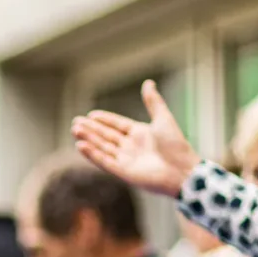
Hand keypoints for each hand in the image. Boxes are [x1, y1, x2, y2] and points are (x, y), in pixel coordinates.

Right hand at [71, 80, 199, 196]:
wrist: (182, 169)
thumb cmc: (176, 145)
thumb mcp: (163, 118)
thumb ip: (153, 102)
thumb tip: (148, 83)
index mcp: (139, 134)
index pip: (116, 126)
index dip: (104, 120)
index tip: (90, 115)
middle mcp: (131, 148)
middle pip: (106, 137)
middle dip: (91, 130)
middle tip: (76, 122)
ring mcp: (126, 160)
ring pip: (103, 148)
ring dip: (89, 140)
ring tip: (75, 131)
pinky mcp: (124, 173)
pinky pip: (105, 162)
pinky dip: (93, 154)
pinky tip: (81, 146)